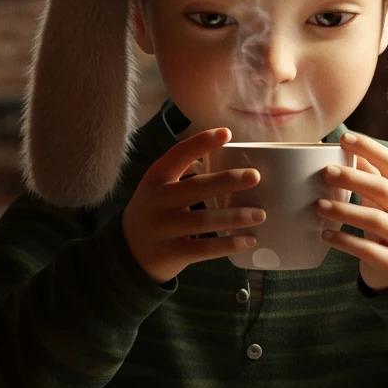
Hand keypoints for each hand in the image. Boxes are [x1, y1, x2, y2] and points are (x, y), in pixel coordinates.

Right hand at [120, 127, 265, 283]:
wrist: (127, 253)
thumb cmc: (154, 212)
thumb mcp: (158, 187)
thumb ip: (183, 171)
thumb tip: (222, 154)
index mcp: (156, 178)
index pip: (178, 154)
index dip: (202, 142)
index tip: (227, 134)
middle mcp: (157, 201)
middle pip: (196, 187)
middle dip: (228, 181)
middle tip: (256, 177)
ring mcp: (162, 229)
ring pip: (204, 220)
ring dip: (236, 216)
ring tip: (260, 214)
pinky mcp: (171, 254)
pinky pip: (205, 249)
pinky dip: (229, 244)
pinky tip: (249, 240)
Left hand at [316, 131, 387, 291]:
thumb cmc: (386, 223)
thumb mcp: (382, 198)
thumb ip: (368, 174)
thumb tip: (341, 146)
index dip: (369, 148)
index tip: (344, 139)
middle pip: (382, 189)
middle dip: (353, 178)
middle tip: (325, 172)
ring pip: (374, 220)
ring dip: (344, 211)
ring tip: (318, 206)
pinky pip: (367, 249)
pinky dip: (344, 241)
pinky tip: (325, 235)